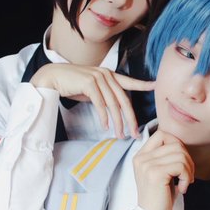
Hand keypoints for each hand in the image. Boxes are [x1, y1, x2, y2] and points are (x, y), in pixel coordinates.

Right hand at [31, 63, 154, 137]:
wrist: (53, 77)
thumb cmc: (72, 84)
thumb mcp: (93, 89)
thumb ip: (105, 95)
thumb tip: (114, 109)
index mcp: (109, 75)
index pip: (129, 81)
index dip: (142, 84)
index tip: (155, 86)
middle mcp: (107, 75)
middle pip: (124, 100)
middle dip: (131, 118)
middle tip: (135, 133)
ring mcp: (99, 78)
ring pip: (113, 104)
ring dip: (117, 122)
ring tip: (120, 135)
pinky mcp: (89, 83)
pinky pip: (100, 103)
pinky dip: (104, 116)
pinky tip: (105, 126)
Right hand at [133, 129, 194, 209]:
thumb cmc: (160, 198)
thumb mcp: (161, 173)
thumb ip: (166, 157)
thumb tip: (182, 145)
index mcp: (141, 156)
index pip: (162, 134)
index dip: (177, 144)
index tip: (181, 162)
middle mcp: (141, 158)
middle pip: (174, 143)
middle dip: (188, 159)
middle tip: (188, 175)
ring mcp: (146, 165)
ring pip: (180, 154)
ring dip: (189, 170)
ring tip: (185, 183)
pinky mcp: (155, 174)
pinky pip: (180, 166)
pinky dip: (187, 177)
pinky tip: (182, 189)